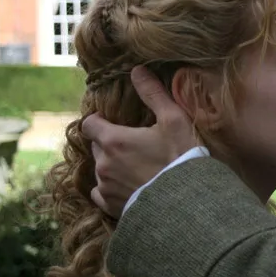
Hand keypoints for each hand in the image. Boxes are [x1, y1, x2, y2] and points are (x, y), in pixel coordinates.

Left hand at [82, 66, 197, 217]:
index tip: (113, 123)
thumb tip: (137, 70)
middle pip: (96, 146)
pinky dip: (111, 188)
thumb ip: (153, 94)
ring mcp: (105, 186)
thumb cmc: (181, 158)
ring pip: (100, 169)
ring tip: (136, 168)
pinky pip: (101, 193)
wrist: (186, 202)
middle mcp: (103, 163)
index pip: (89, 124)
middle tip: (133, 145)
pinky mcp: (111, 205)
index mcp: (113, 140)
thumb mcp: (173, 120)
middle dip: (109, 143)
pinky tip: (129, 186)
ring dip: (113, 166)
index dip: (99, 121)